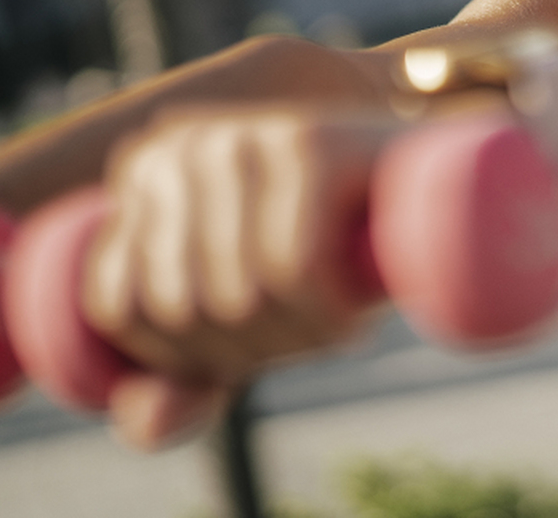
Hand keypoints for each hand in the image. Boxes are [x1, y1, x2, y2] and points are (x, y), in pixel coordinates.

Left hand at [81, 105, 389, 449]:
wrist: (441, 190)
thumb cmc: (328, 257)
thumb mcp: (244, 326)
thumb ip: (183, 381)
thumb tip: (145, 423)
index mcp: (142, 172)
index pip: (116, 302)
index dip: (183, 358)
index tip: (250, 344)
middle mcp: (184, 142)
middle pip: (183, 304)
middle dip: (253, 351)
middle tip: (307, 333)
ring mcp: (247, 133)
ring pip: (239, 293)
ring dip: (299, 340)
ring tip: (336, 322)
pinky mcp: (312, 140)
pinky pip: (293, 267)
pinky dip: (327, 316)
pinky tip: (354, 315)